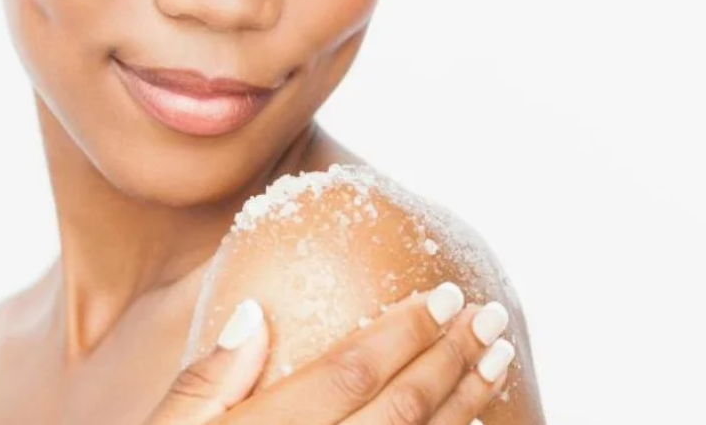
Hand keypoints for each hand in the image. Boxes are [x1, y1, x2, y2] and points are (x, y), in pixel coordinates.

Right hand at [145, 282, 512, 424]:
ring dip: (467, 402)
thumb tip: (256, 313)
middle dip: (450, 356)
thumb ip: (206, 380)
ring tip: (498, 358)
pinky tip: (474, 424)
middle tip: (488, 314)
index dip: (403, 331)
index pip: (350, 373)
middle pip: (400, 409)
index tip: (442, 294)